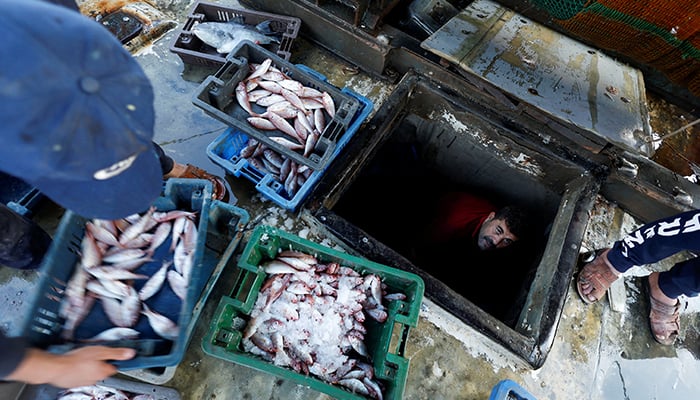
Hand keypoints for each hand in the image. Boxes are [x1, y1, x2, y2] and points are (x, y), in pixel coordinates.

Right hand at [6, 346, 135, 387]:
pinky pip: (80, 375)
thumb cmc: (76, 359)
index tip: (110, 354)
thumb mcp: (101, 351)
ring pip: (91, 372)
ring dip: (89, 366)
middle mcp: (96, 379)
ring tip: (82, 358)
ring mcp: (84, 382)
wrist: (56, 368)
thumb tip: (131, 354)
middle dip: (100, 362)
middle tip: (93, 354)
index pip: (115, 366)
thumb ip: (117, 353)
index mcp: (104, 372)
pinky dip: (79, 370)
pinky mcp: (74, 382)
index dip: (113, 359)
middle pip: (103, 369)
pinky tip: (74, 364)